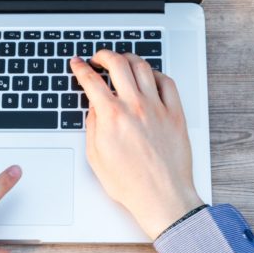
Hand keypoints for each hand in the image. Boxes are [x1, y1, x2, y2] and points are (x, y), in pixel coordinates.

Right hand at [70, 52, 203, 239]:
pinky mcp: (175, 114)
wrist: (162, 198)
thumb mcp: (96, 156)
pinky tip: (149, 77)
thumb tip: (94, 106)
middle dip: (103, 55)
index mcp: (112, 117)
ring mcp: (157, 108)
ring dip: (129, 58)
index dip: (80, 68)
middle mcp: (135, 107)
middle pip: (117, 63)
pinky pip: (167, 82)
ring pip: (143, 67)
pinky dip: (155, 74)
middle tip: (99, 58)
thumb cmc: (130, 184)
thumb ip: (92, 125)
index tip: (78, 64)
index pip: (91, 80)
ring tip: (123, 61)